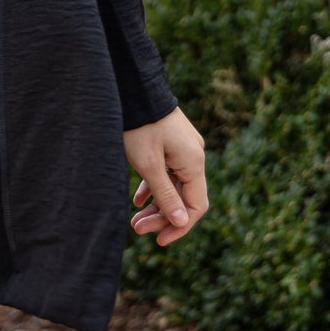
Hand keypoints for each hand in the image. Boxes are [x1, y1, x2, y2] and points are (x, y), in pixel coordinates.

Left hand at [124, 108, 206, 246]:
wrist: (135, 89)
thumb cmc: (139, 127)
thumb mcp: (149, 165)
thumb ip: (165, 195)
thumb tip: (181, 222)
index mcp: (194, 163)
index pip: (196, 206)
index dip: (179, 226)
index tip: (159, 241)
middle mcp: (195, 156)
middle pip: (184, 197)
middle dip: (162, 217)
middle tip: (136, 230)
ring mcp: (185, 149)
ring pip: (175, 186)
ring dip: (156, 205)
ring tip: (134, 220)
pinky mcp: (173, 143)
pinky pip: (168, 172)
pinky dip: (154, 187)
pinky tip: (137, 199)